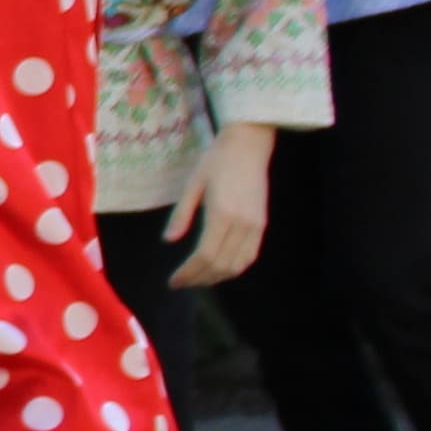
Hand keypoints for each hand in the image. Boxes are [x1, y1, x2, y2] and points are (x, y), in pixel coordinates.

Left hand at [165, 122, 273, 290]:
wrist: (249, 146)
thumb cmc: (216, 161)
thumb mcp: (192, 184)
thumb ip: (182, 214)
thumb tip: (168, 241)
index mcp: (222, 213)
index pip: (205, 255)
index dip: (189, 273)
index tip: (173, 281)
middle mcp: (242, 223)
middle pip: (221, 264)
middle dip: (199, 279)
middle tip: (181, 283)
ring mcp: (255, 225)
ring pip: (238, 264)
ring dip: (216, 277)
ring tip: (197, 279)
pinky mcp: (262, 224)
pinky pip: (250, 255)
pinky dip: (234, 268)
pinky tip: (218, 269)